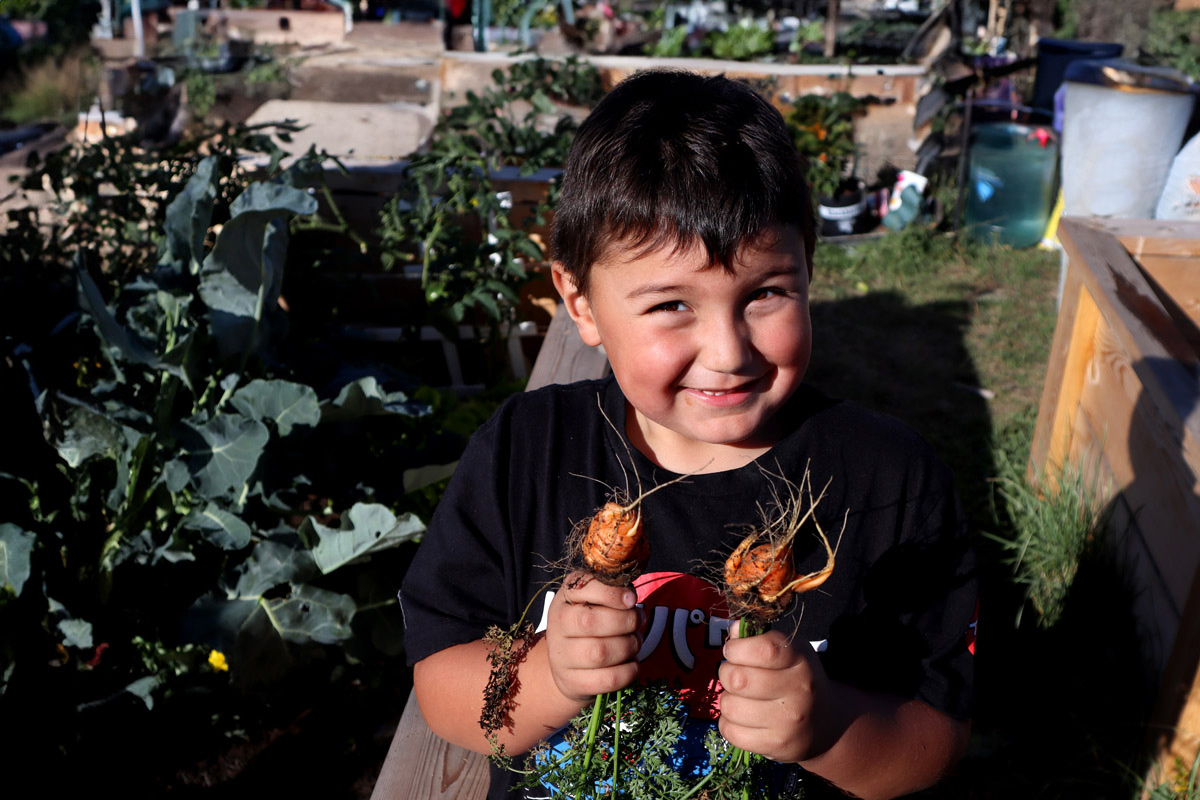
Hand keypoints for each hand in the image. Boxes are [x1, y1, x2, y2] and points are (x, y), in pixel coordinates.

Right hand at [545, 571, 642, 702]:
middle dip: (625, 621)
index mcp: (563, 601)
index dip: (611, 594)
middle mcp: (556, 628)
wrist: (566, 664)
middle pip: (590, 622)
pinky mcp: (573, 683)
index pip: (582, 590)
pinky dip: (628, 671)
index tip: (631, 599)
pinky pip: (607, 679)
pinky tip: (632, 663)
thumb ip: (610, 593)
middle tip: (638, 621)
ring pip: (600, 653)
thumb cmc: (587, 625)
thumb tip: (630, 598)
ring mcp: (561, 658)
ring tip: (635, 642)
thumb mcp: (592, 602)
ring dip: (629, 646)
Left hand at [718, 626, 840, 763]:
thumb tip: (734, 631)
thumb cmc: (797, 679)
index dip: (738, 648)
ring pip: (730, 706)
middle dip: (727, 673)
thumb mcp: (788, 652)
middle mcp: (798, 691)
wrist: (824, 724)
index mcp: (800, 661)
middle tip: (736, 676)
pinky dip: (728, 723)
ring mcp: (788, 722)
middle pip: (738, 679)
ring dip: (728, 700)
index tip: (733, 651)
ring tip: (742, 699)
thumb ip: (758, 638)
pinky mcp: (775, 745)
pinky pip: (730, 731)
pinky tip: (743, 719)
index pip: (764, 650)